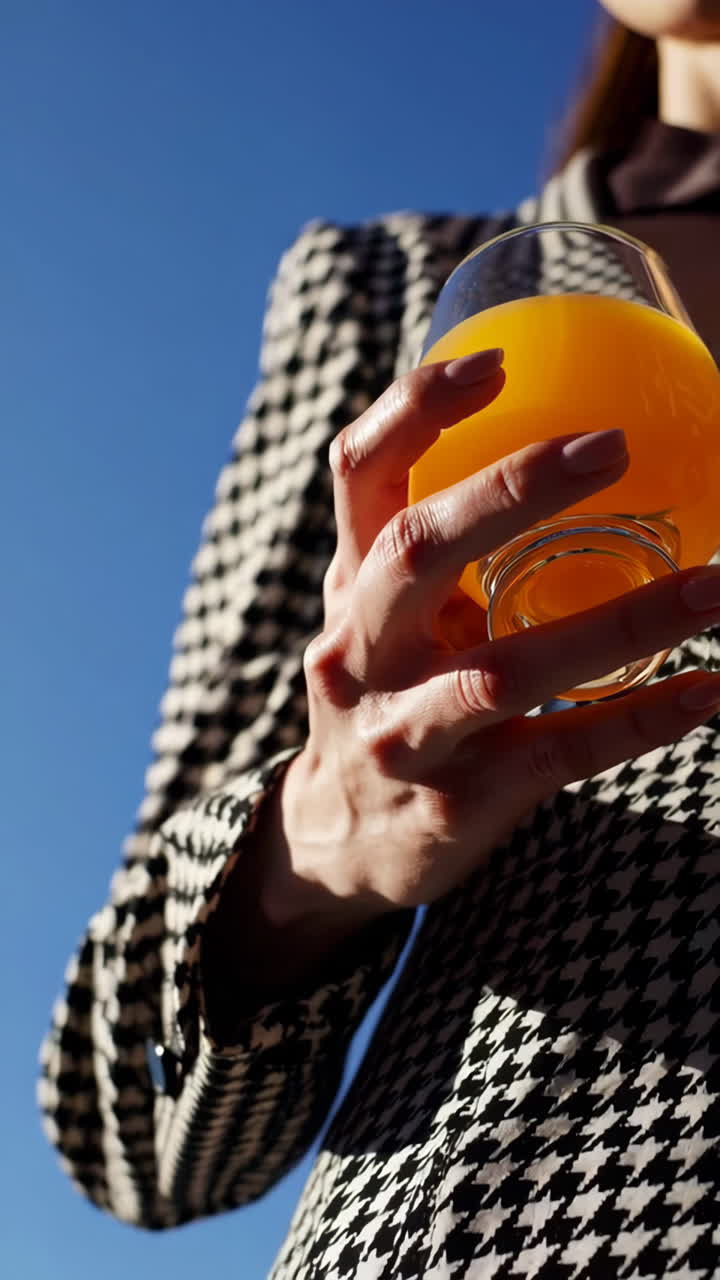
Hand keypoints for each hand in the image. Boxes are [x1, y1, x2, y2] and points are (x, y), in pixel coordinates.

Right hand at [270, 348, 719, 924]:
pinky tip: (708, 688)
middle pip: (417, 553)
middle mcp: (363, 652)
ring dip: (623, 621)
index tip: (496, 362)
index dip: (414, 411)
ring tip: (717, 586)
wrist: (335, 839)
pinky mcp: (456, 803)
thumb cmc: (386, 697)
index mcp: (351, 586)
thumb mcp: (382, 617)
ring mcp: (404, 732)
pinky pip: (559, 753)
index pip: (357, 476)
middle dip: (508, 491)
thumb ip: (436, 551)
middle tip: (612, 446)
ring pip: (505, 669)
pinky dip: (640, 719)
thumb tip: (548, 456)